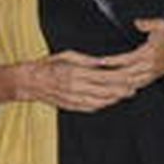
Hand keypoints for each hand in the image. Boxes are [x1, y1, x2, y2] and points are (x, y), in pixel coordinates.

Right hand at [25, 51, 139, 112]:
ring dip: (115, 98)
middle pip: (105, 91)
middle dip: (122, 90)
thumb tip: (104, 62)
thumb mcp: (68, 55)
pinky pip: (92, 107)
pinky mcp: (72, 106)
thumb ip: (87, 60)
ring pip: (101, 101)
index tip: (130, 77)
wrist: (30, 82)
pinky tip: (110, 100)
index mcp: (75, 72)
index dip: (119, 78)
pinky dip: (104, 104)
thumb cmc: (48, 66)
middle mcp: (76, 88)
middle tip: (134, 88)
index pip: (104, 76)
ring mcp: (74, 99)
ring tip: (125, 94)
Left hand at [91, 19, 163, 89]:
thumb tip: (137, 22)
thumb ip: (149, 23)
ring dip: (114, 83)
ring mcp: (149, 75)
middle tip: (94, 73)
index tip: (101, 60)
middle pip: (126, 73)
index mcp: (150, 52)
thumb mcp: (162, 25)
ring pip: (129, 83)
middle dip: (109, 74)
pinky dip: (123, 88)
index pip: (128, 59)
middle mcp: (149, 66)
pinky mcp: (149, 80)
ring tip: (99, 82)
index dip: (113, 61)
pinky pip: (134, 87)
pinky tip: (111, 88)